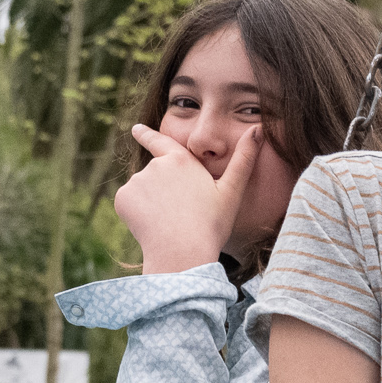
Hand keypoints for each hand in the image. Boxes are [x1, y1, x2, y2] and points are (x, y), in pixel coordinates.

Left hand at [115, 121, 260, 273]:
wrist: (182, 253)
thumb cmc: (211, 225)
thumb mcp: (232, 192)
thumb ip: (244, 159)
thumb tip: (258, 129)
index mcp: (181, 160)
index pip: (160, 141)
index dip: (147, 134)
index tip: (136, 129)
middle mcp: (156, 165)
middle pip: (156, 176)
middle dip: (163, 192)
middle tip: (181, 215)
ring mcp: (137, 181)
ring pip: (142, 191)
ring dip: (151, 203)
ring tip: (169, 223)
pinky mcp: (123, 198)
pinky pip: (129, 204)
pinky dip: (137, 214)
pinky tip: (153, 226)